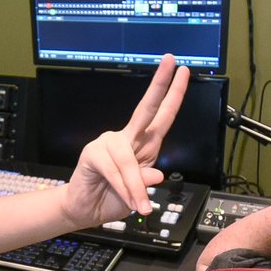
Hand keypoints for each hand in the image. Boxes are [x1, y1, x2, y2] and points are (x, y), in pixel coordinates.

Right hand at [63, 54, 189, 225]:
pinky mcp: (93, 153)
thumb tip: (156, 174)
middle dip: (160, 85)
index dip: (173, 94)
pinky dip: (123, 189)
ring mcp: (108, 143)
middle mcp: (128, 137)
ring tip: (140, 205)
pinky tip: (126, 199)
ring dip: (135, 187)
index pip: (162, 115)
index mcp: (144, 144)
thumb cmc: (114, 197)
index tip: (183, 70)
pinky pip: (114, 171)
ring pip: (129, 160)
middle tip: (171, 60)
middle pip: (146, 108)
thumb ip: (147, 182)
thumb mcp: (139, 194)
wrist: (87, 210)